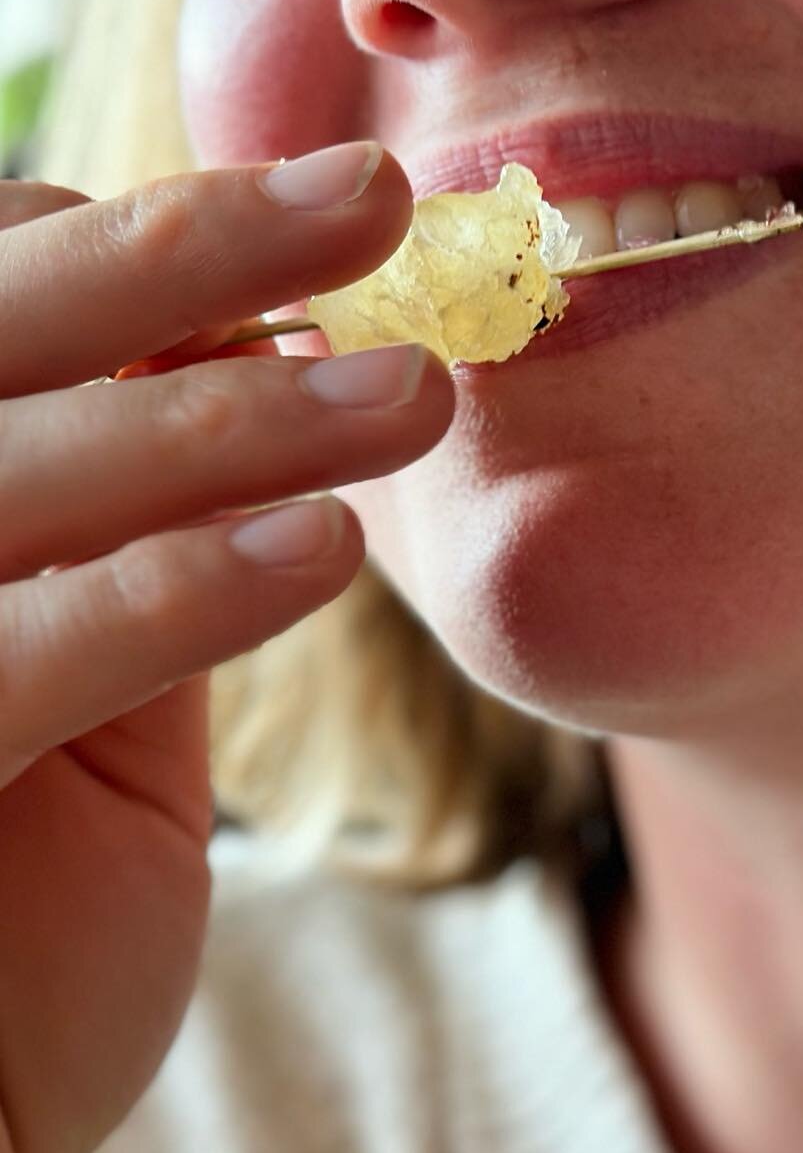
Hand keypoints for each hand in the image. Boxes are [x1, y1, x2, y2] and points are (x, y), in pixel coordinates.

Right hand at [0, 143, 453, 1152]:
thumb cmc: (6, 957)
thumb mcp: (82, 723)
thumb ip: (129, 552)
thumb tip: (235, 372)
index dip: (127, 258)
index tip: (313, 263)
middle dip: (178, 247)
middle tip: (370, 195)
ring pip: (8, 473)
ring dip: (226, 418)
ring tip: (412, 395)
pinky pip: (19, 654)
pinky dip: (178, 587)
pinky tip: (330, 547)